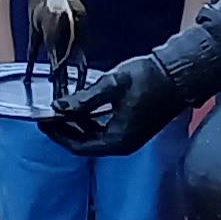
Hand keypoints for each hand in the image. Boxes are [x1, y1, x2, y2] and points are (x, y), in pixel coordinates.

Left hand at [42, 54, 188, 156]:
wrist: (179, 73)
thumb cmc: (148, 79)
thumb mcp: (111, 86)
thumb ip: (83, 99)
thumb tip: (57, 107)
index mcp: (118, 140)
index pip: (78, 146)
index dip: (57, 134)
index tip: (41, 119)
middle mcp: (123, 143)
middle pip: (84, 143)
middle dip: (63, 129)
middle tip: (46, 113)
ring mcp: (129, 136)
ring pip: (94, 136)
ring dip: (75, 124)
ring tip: (59, 107)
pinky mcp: (133, 126)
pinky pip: (103, 128)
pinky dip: (88, 120)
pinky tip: (78, 105)